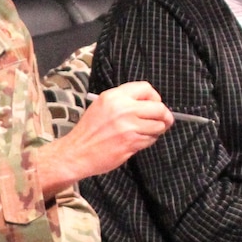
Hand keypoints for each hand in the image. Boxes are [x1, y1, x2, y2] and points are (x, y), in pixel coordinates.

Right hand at [36, 82, 172, 193]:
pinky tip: (136, 141)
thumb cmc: (89, 131)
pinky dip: (148, 141)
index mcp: (114, 96)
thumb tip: (151, 104)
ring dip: (156, 130)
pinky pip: (150, 140)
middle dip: (164, 116)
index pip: (146, 88)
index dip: (155, 97)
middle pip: (159, 108)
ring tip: (145, 133)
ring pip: (158, 126)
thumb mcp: (102, 106)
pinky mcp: (131, 143)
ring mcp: (128, 127)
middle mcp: (123, 109)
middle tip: (163, 121)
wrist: (76, 152)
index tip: (155, 105)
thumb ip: (124, 101)